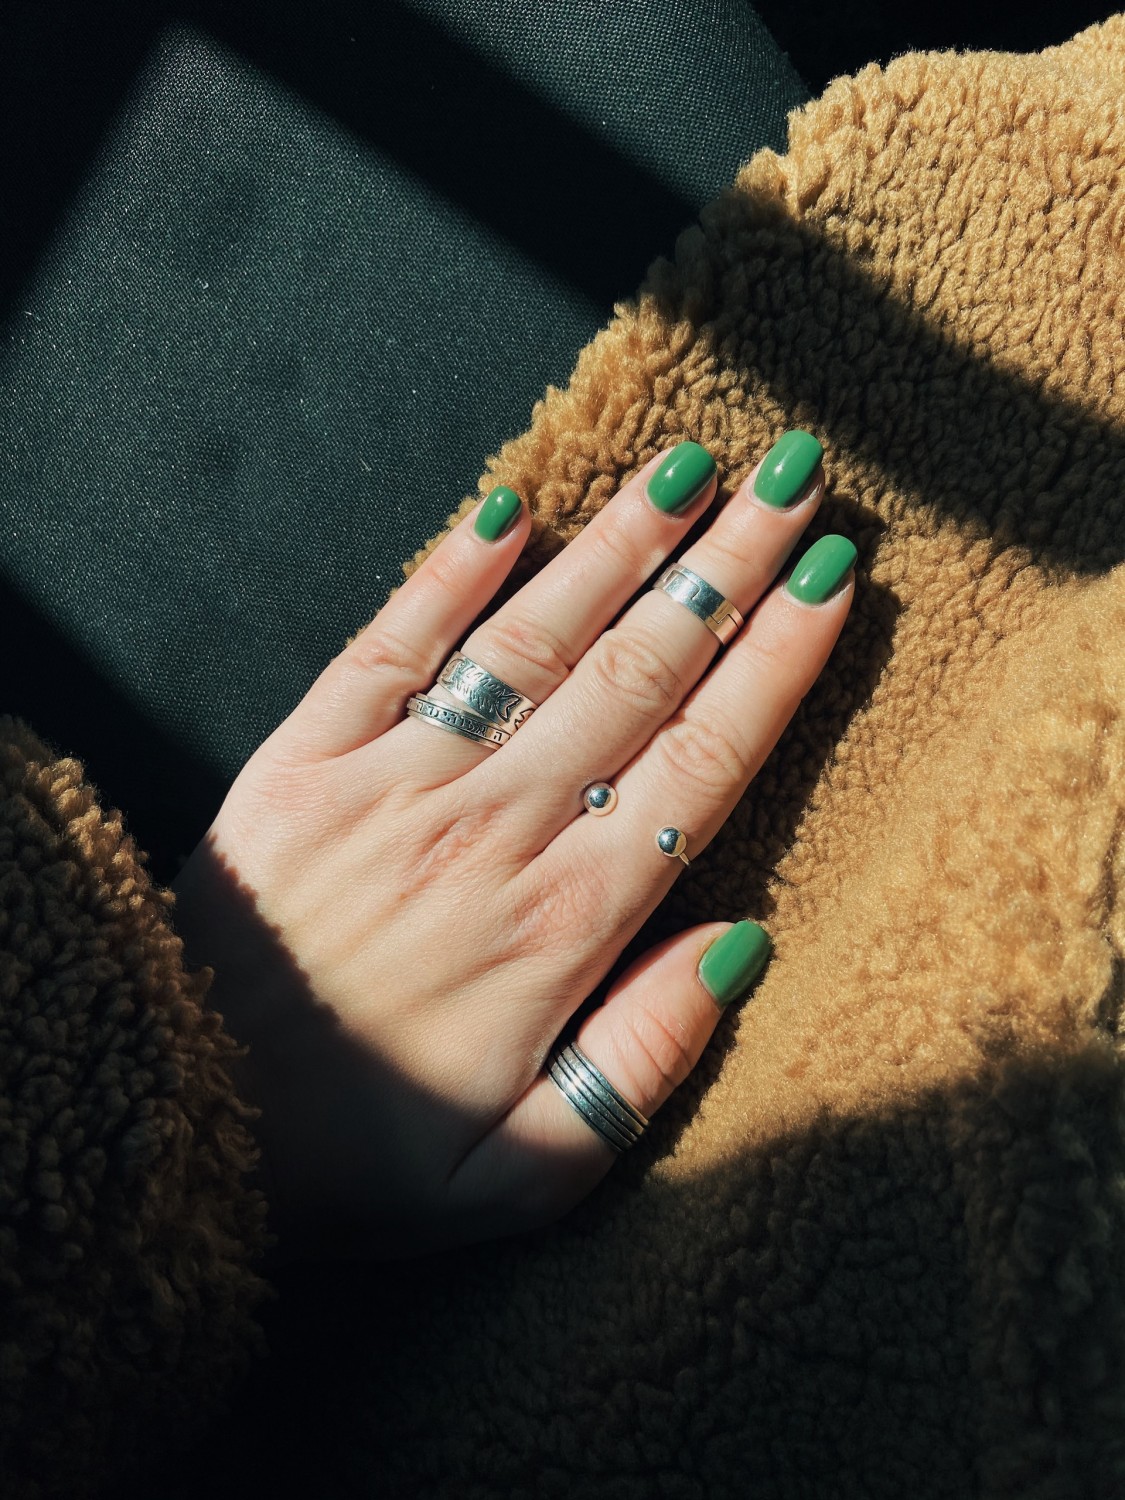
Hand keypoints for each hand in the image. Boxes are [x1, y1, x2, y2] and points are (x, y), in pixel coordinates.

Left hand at [172, 433, 853, 1259]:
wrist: (187, 1115)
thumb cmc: (362, 1156)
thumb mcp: (523, 1172)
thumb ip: (641, 1060)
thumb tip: (741, 941)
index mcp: (561, 924)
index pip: (699, 763)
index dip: (774, 664)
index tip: (830, 577)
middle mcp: (492, 828)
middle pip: (638, 674)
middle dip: (727, 569)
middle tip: (794, 477)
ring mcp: (395, 781)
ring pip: (534, 641)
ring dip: (619, 548)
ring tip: (690, 466)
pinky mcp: (304, 758)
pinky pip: (390, 644)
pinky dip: (449, 573)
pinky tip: (509, 510)